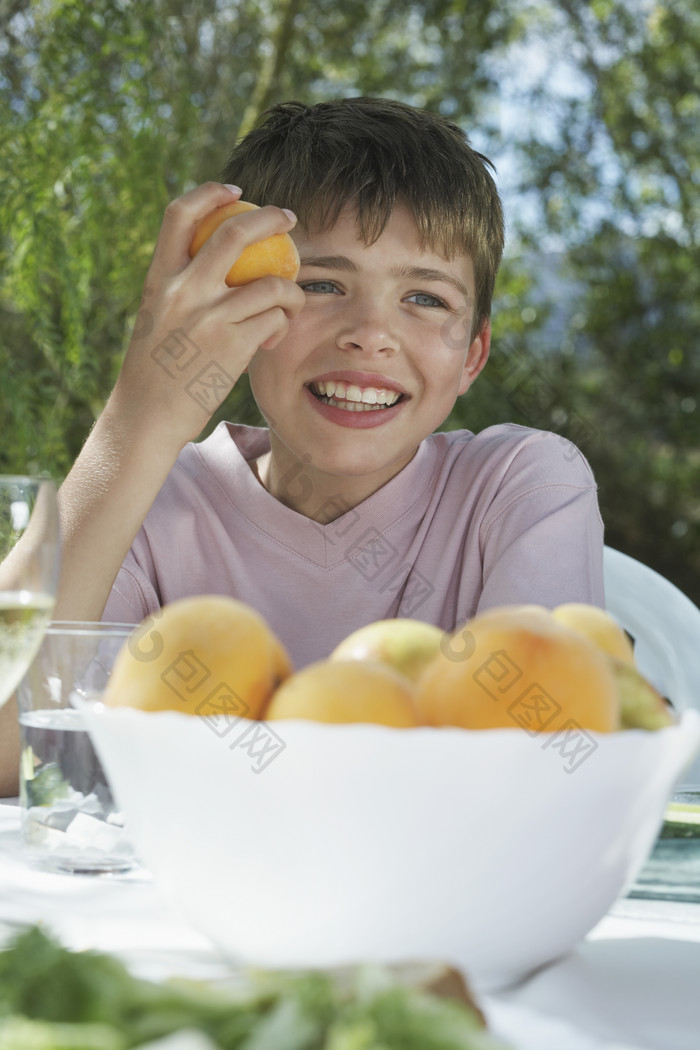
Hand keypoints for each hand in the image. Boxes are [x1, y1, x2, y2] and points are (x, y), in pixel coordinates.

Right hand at [113, 182, 304, 448]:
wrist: (147, 416)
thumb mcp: (156, 320)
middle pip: (234, 233)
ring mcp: (209, 318)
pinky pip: (275, 320)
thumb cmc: (155, 372)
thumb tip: (217, 268)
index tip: (236, 191)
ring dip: (291, 291)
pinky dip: (282, 326)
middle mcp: (182, 291)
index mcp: (158, 279)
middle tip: (289, 218)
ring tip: (291, 304)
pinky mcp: (233, 346)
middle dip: (271, 217)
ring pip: (271, 283)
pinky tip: (273, 338)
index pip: (179, 215)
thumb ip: (181, 292)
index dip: (210, 193)